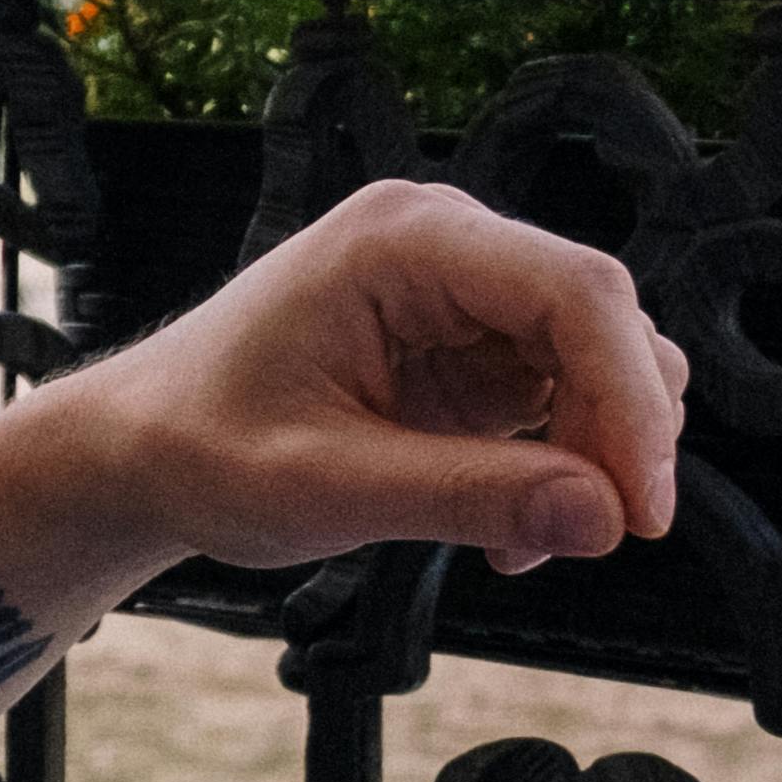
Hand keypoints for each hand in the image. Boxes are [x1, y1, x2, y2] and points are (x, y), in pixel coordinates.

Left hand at [86, 178, 685, 581]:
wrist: (142, 450)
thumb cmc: (199, 447)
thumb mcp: (324, 486)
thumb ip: (466, 496)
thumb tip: (604, 517)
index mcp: (404, 239)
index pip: (574, 291)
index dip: (631, 399)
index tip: (639, 509)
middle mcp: (447, 243)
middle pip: (604, 321)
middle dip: (620, 435)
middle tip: (592, 539)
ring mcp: (465, 290)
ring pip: (604, 359)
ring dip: (594, 454)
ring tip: (521, 541)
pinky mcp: (473, 344)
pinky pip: (567, 394)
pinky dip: (564, 464)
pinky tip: (509, 526)